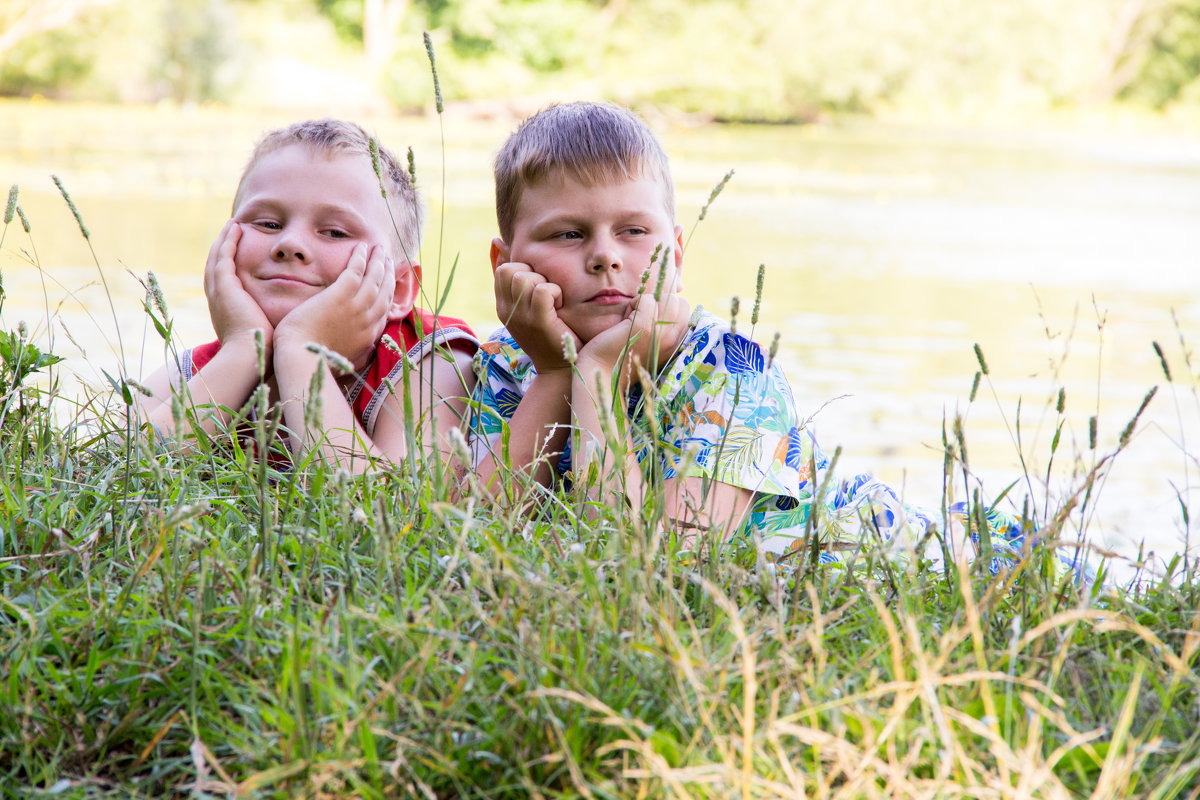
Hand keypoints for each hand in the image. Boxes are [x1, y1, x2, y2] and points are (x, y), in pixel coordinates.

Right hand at [204, 220, 272, 350]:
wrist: (249, 359)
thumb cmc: (262, 353)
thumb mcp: (264, 333)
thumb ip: (271, 323)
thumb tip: (289, 323)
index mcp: (225, 310)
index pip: (223, 280)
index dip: (228, 263)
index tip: (237, 251)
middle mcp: (217, 299)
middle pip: (215, 265)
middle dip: (222, 247)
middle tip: (231, 230)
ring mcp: (218, 292)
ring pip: (217, 257)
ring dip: (224, 239)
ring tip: (233, 224)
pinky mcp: (225, 286)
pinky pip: (224, 256)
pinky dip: (228, 241)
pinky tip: (236, 228)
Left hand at [274, 243, 394, 371]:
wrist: (302, 358)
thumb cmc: (316, 360)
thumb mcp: (345, 359)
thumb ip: (357, 350)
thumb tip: (365, 346)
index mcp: (369, 336)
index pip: (385, 310)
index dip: (389, 292)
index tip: (389, 282)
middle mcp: (368, 320)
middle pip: (384, 291)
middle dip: (388, 273)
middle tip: (388, 259)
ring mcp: (356, 307)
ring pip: (374, 278)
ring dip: (378, 261)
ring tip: (379, 249)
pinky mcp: (340, 296)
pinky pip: (355, 271)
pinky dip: (361, 257)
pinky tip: (362, 246)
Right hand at [494, 260, 580, 373]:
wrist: (562, 368)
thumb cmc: (551, 333)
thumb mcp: (528, 305)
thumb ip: (515, 278)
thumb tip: (496, 241)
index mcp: (503, 306)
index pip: (503, 269)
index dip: (524, 269)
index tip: (539, 287)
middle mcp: (506, 312)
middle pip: (511, 269)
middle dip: (533, 273)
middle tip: (548, 292)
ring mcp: (520, 317)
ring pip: (524, 277)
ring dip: (544, 282)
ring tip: (554, 300)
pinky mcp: (537, 322)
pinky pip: (541, 290)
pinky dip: (555, 292)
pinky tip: (561, 305)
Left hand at [579, 260, 689, 389]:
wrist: (602, 371)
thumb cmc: (624, 354)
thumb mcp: (653, 341)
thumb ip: (665, 326)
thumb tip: (673, 297)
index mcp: (679, 345)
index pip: (687, 312)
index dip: (668, 309)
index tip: (650, 323)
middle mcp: (675, 341)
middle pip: (682, 303)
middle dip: (662, 303)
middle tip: (642, 319)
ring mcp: (662, 334)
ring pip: (669, 298)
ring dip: (649, 302)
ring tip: (634, 319)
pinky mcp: (645, 327)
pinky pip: (648, 299)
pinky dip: (634, 303)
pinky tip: (624, 319)